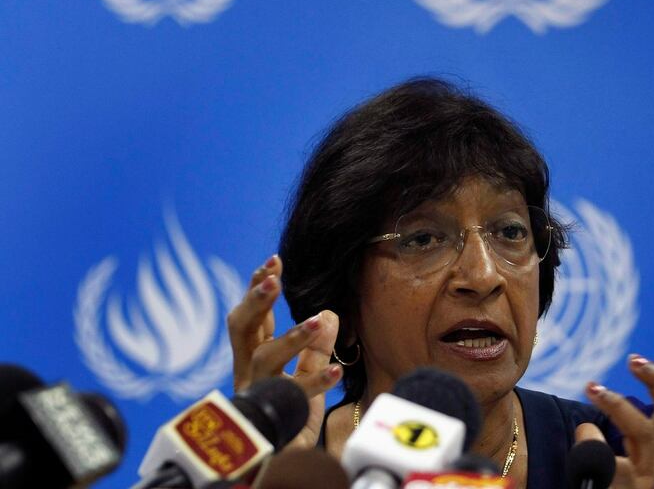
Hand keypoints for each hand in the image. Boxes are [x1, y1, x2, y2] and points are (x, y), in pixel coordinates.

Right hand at [226, 254, 342, 448]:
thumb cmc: (288, 424)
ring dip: (290, 337)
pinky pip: (293, 398)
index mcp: (254, 361)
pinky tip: (337, 369)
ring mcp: (256, 398)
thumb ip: (315, 350)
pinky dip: (316, 381)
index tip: (273, 262)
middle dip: (256, 301)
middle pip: (241, 330)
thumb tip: (330, 313)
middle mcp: (248, 376)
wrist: (282, 471)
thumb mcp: (307, 379)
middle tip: (272, 278)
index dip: (258, 289)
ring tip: (316, 320)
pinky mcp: (273, 422)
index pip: (252, 318)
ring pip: (263, 360)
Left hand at [575, 348, 653, 488]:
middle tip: (635, 359)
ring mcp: (645, 479)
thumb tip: (584, 427)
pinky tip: (581, 432)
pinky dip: (592, 444)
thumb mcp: (614, 471)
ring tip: (594, 387)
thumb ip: (602, 445)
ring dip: (619, 404)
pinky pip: (608, 462)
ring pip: (641, 432)